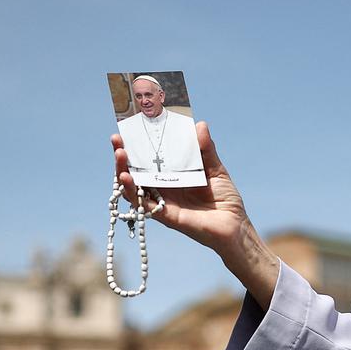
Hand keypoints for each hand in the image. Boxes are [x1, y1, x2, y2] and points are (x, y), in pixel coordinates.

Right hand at [112, 123, 278, 305]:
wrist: (234, 225)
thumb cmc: (225, 198)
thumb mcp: (215, 168)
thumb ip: (206, 149)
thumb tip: (199, 124)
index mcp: (172, 175)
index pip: (149, 158)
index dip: (137, 145)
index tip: (128, 129)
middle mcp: (163, 187)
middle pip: (136, 170)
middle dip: (123, 155)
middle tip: (116, 140)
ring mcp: (161, 201)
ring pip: (133, 187)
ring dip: (122, 171)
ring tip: (119, 155)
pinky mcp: (164, 215)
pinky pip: (142, 204)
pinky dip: (131, 192)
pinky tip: (125, 178)